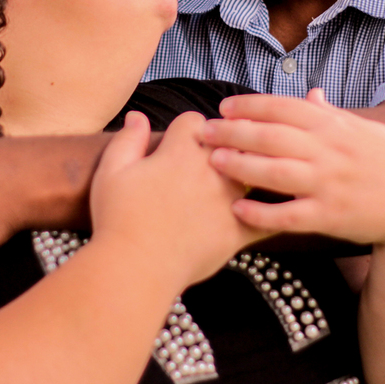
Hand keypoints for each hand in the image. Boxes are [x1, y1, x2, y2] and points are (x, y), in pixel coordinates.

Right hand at [90, 112, 269, 287]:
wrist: (134, 267)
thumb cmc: (117, 219)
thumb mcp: (111, 171)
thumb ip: (128, 138)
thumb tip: (137, 115)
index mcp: (180, 152)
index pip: (195, 120)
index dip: (187, 128)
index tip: (181, 140)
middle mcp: (211, 170)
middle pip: (229, 141)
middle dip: (222, 144)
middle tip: (211, 158)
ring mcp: (228, 200)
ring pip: (253, 172)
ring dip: (247, 172)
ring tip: (235, 180)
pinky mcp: (238, 230)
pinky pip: (268, 217)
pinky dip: (272, 212)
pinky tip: (272, 211)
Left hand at [202, 89, 384, 246]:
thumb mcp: (362, 130)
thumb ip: (330, 114)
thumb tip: (310, 93)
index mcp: (335, 126)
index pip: (285, 108)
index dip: (252, 105)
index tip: (224, 107)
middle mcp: (330, 152)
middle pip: (273, 137)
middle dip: (234, 132)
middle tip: (204, 132)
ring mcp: (330, 185)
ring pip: (277, 172)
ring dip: (242, 166)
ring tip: (213, 162)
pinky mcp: (332, 217)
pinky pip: (291, 215)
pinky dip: (263, 212)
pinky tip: (238, 209)